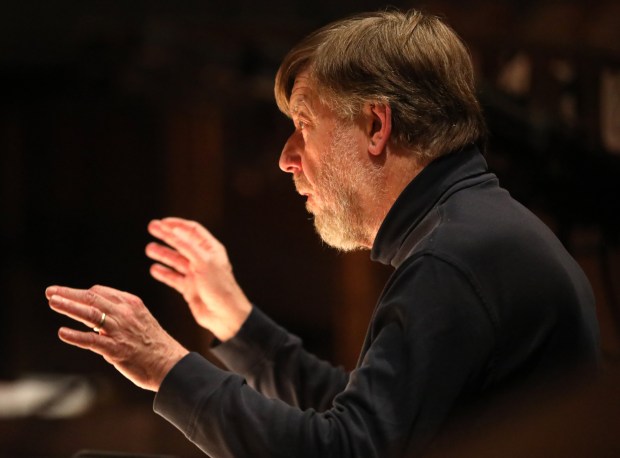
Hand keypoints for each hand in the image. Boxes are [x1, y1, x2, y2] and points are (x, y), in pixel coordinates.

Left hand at [46, 284, 188, 391]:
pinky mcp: (117, 349)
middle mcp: (125, 313)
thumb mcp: (141, 320)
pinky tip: (62, 332)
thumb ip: (120, 315)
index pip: (100, 292)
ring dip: (69, 306)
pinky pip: (92, 340)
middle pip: (92, 298)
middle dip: (69, 293)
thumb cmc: (155, 345)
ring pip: (90, 314)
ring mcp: (120, 331)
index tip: (66, 294)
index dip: (80, 292)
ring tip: (52, 302)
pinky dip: (75, 336)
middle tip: (50, 291)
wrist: (171, 364)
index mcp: (132, 304)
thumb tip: (95, 318)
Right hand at [145, 217, 251, 341]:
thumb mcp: (204, 263)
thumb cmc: (220, 287)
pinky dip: (164, 273)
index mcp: (210, 250)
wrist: (225, 316)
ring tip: (149, 249)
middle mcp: (202, 260)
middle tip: (151, 228)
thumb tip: (175, 230)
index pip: (192, 231)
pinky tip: (154, 269)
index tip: (163, 222)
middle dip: (166, 235)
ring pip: (176, 260)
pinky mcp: (190, 288)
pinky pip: (174, 278)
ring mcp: (196, 274)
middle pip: (182, 243)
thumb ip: (188, 246)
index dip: (178, 225)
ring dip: (163, 254)